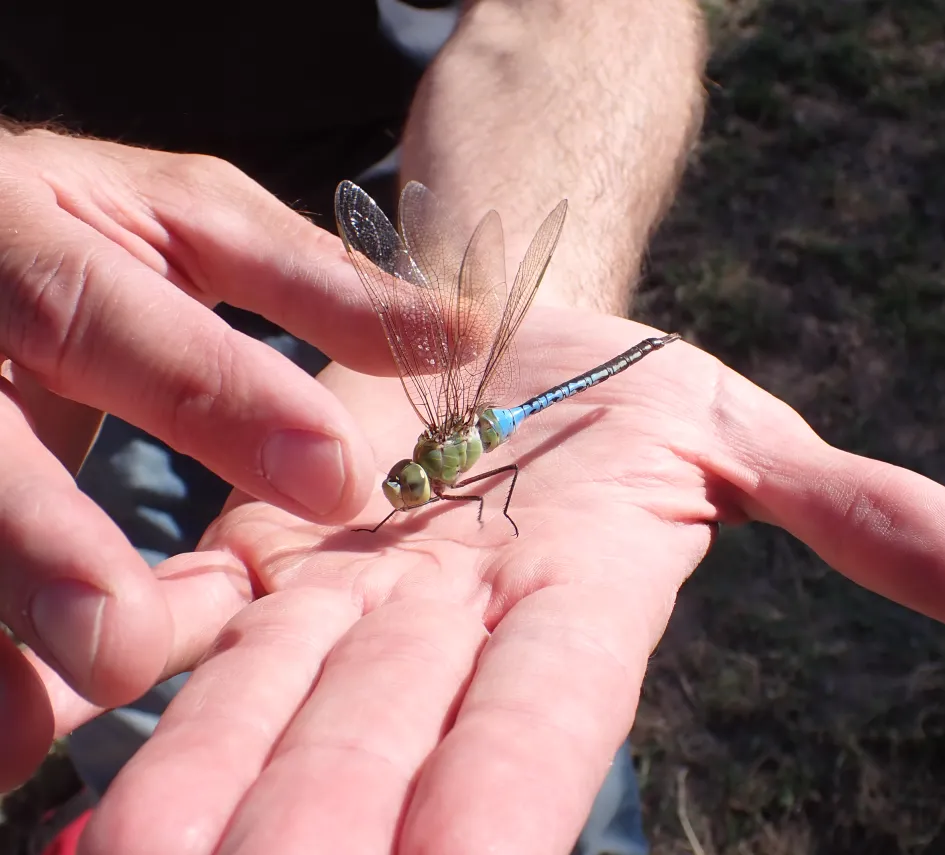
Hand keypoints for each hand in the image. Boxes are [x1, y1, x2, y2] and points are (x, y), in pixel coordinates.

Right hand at [0, 130, 388, 786]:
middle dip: (45, 545)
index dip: (214, 397)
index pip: (103, 314)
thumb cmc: (85, 224)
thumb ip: (311, 279)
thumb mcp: (188, 221)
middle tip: (129, 648)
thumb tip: (463, 332)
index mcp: (23, 230)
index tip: (335, 478)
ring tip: (25, 735)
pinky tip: (8, 739)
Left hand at [44, 308, 944, 854]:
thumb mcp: (751, 437)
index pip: (540, 734)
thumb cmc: (646, 399)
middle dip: (307, 836)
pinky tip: (60, 728)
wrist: (518, 334)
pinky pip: (194, 619)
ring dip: (193, 791)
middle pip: (374, 750)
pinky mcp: (265, 543)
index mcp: (574, 605)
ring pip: (265, 703)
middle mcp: (449, 630)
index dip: (501, 812)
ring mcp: (346, 593)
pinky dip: (133, 672)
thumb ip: (854, 511)